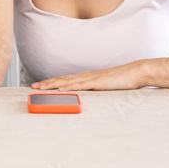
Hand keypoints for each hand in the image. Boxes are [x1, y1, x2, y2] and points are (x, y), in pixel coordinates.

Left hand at [31, 61, 147, 90]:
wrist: (135, 72)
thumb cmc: (122, 80)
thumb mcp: (104, 86)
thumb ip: (94, 89)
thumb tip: (85, 95)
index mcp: (86, 77)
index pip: (65, 80)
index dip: (51, 82)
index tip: (40, 85)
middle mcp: (86, 76)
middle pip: (62, 79)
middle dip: (47, 83)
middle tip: (33, 86)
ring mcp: (91, 78)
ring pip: (68, 81)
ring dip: (53, 84)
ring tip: (41, 87)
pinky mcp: (98, 82)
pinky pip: (81, 85)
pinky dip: (70, 86)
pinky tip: (61, 88)